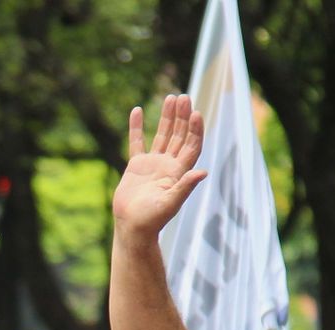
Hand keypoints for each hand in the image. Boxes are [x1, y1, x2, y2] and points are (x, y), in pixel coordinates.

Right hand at [112, 94, 207, 239]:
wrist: (132, 227)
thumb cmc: (152, 220)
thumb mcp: (170, 203)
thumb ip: (185, 186)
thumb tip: (203, 172)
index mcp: (179, 172)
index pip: (191, 145)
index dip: (195, 129)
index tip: (195, 113)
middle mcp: (169, 165)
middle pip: (179, 136)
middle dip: (182, 117)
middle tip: (183, 98)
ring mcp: (153, 164)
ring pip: (163, 135)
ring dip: (167, 117)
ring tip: (170, 98)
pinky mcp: (136, 166)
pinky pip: (137, 142)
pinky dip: (137, 127)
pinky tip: (137, 110)